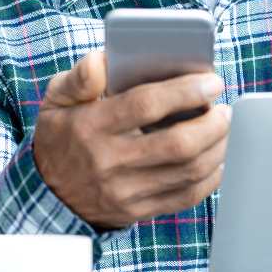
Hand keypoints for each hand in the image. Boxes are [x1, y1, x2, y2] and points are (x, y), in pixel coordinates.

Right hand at [33, 51, 231, 228]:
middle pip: (177, 144)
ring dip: (218, 147)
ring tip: (224, 127)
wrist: (48, 192)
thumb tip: (104, 59)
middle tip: (224, 107)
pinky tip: (217, 158)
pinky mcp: (138, 211)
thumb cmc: (63, 134)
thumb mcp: (58, 99)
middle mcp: (108, 162)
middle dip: (212, 123)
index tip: (212, 82)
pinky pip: (186, 196)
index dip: (185, 91)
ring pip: (188, 171)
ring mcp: (124, 191)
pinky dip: (211, 177)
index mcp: (90, 126)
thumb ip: (81, 76)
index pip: (145, 105)